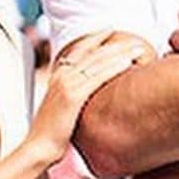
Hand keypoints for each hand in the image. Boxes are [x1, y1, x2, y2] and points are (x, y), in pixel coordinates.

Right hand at [27, 31, 145, 162]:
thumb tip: (88, 95)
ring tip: (139, 48)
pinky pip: (97, 78)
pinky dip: (113, 68)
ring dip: (120, 53)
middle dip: (115, 45)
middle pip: (93, 53)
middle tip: (135, 39)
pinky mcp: (72, 96)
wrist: (39, 147)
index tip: (111, 30)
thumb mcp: (62, 108)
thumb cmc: (53, 133)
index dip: (95, 38)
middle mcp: (62, 75)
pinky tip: (128, 63)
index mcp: (58, 76)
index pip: (79, 49)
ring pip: (98, 62)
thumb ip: (74, 95)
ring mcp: (66, 84)